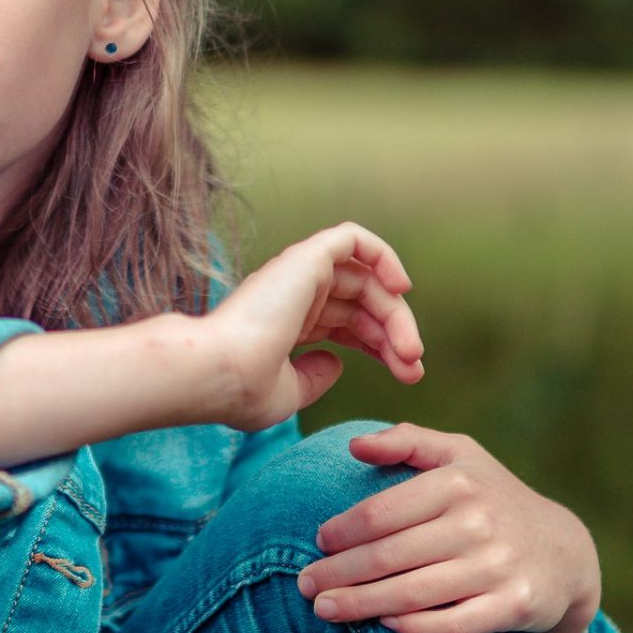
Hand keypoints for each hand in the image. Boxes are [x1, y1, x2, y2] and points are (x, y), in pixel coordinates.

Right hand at [206, 222, 423, 430]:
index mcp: (288, 324)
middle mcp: (294, 294)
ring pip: (366, 278)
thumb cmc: (241, 390)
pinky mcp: (306, 257)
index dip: (382, 346)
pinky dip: (383, 255)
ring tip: (410, 350)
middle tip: (414, 367)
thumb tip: (336, 362)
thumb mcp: (287, 393)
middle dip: (395, 334)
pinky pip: (353, 239)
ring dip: (396, 312)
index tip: (407, 375)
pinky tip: (401, 288)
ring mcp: (298, 274)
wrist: (218, 373)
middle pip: (363, 303)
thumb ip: (313, 378)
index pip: (348, 323)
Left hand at [295, 423, 599, 632]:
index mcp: (457, 482)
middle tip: (305, 586)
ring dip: (361, 604)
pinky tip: (384, 625)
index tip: (318, 543)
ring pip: (413, 592)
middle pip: (389, 555)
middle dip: (339, 573)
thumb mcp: (459, 455)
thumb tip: (354, 445)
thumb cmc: (492, 497)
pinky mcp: (514, 606)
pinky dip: (415, 627)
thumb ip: (406, 442)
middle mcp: (478, 522)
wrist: (564, 550)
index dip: (342, 531)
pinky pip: (454, 623)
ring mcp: (497, 566)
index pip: (382, 512)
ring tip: (325, 610)